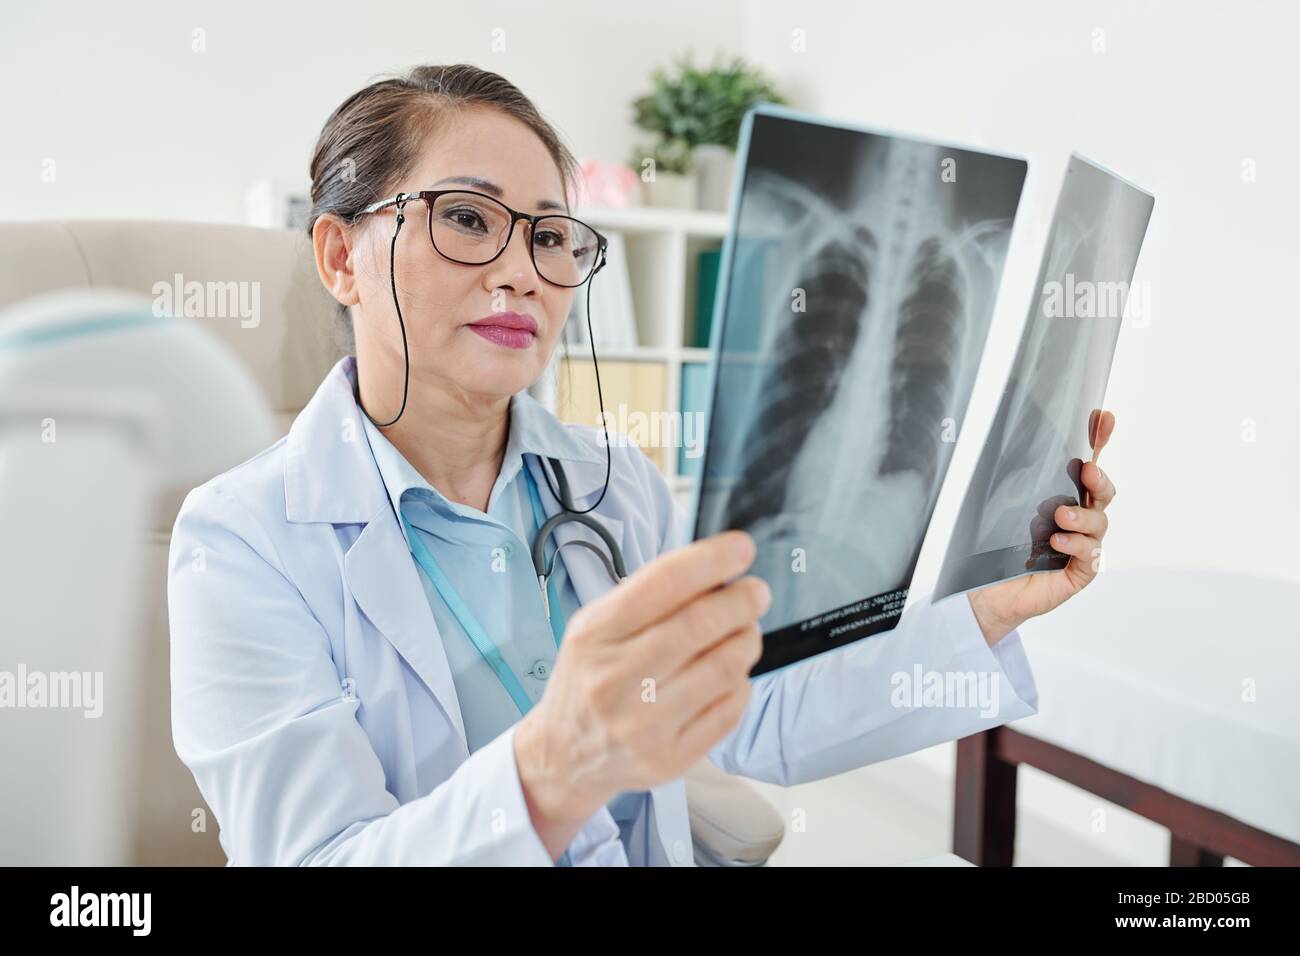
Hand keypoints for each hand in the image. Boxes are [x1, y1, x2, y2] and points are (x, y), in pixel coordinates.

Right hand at [514, 529, 768, 859]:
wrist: (565, 754)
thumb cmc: (589, 679)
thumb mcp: (596, 628)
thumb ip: (647, 598)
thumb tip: (714, 570)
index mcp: (595, 635)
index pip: (663, 585)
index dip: (710, 561)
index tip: (741, 549)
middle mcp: (615, 679)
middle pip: (700, 625)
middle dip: (741, 600)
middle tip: (756, 592)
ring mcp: (643, 724)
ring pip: (724, 667)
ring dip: (747, 640)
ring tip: (745, 632)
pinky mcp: (669, 758)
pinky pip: (729, 710)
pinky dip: (741, 683)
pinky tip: (731, 674)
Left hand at [968, 409, 1117, 644]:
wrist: (985, 592)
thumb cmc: (993, 547)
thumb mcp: (1000, 507)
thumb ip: (1012, 481)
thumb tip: (999, 440)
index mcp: (1061, 497)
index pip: (1085, 466)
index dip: (1097, 440)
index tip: (1103, 417)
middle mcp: (1076, 519)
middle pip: (1103, 493)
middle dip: (1100, 479)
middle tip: (1087, 472)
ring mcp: (1081, 545)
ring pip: (1098, 523)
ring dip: (1082, 515)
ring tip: (1060, 515)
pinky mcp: (1079, 572)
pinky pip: (1090, 555)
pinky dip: (1076, 545)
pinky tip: (1057, 542)